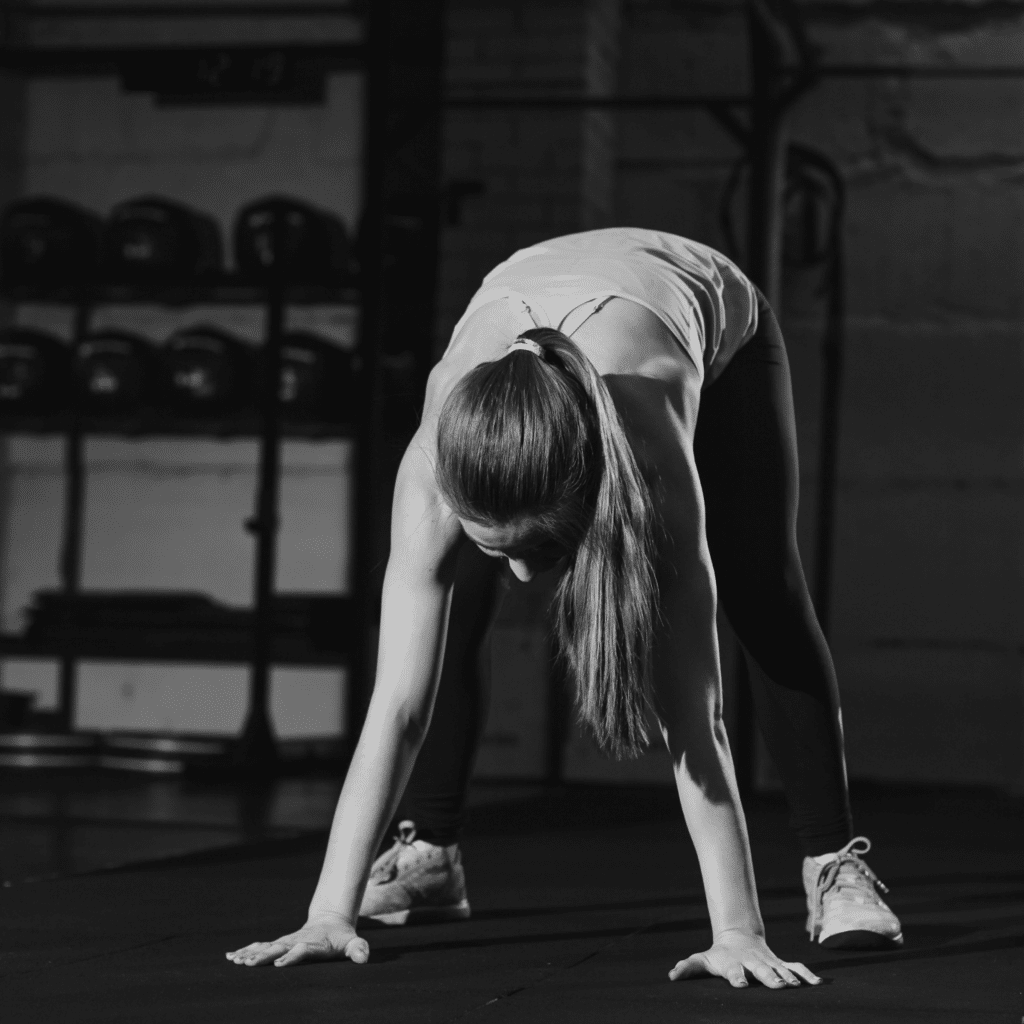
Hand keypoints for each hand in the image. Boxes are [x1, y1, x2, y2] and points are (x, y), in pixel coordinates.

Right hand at [226, 913, 368, 967]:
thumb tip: (364, 957)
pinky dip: (246, 950)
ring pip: (266, 947)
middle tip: (250, 963)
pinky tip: (231, 956)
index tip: (281, 962)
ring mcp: (285, 942)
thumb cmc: (341, 939)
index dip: (293, 955)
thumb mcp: (352, 943)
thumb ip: (358, 949)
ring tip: (236, 960)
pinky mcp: (278, 944)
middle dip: (265, 956)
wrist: (330, 922)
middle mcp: (296, 942)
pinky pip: (260, 947)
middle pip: (279, 948)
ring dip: (251, 953)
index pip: (303, 950)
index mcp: (313, 944)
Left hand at [668, 929, 820, 988]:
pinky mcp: (779, 963)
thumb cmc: (718, 955)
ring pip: (780, 968)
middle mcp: (752, 962)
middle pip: (761, 970)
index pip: (734, 971)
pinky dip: (806, 974)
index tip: (740, 984)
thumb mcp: (702, 960)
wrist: (737, 937)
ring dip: (790, 976)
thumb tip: (671, 975)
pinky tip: (819, 983)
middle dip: (769, 977)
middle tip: (778, 986)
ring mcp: (768, 962)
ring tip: (798, 986)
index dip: (737, 977)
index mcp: (734, 964)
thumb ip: (688, 967)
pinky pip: (795, 967)